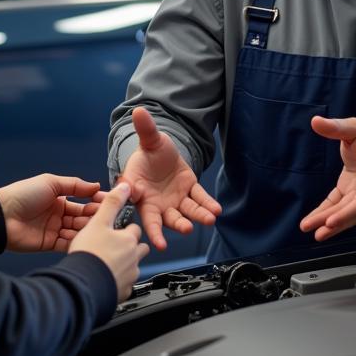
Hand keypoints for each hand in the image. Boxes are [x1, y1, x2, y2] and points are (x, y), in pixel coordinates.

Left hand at [0, 174, 100, 252]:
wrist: (1, 215)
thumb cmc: (23, 194)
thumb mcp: (50, 183)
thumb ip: (75, 185)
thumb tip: (96, 185)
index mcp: (59, 199)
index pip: (83, 201)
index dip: (95, 202)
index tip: (110, 202)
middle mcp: (58, 214)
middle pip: (82, 217)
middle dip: (93, 216)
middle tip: (107, 217)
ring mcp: (54, 229)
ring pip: (76, 230)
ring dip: (86, 229)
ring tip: (97, 228)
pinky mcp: (48, 243)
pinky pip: (66, 244)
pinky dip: (76, 242)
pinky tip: (85, 239)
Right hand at [70, 183, 149, 300]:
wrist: (84, 286)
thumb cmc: (90, 254)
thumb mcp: (98, 222)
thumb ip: (112, 203)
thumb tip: (125, 185)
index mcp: (129, 239)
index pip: (135, 229)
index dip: (126, 229)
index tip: (118, 230)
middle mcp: (134, 257)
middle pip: (140, 249)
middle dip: (132, 247)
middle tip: (116, 248)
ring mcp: (130, 276)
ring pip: (133, 268)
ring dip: (125, 265)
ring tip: (109, 265)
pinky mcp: (123, 292)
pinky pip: (125, 285)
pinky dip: (118, 282)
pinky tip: (106, 281)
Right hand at [118, 107, 221, 250]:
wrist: (162, 151)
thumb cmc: (149, 152)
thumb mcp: (149, 140)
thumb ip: (144, 129)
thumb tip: (138, 111)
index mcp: (143, 196)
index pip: (148, 217)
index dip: (153, 230)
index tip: (160, 245)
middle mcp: (159, 203)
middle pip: (169, 219)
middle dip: (178, 225)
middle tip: (187, 229)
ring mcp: (176, 198)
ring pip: (187, 211)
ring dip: (198, 216)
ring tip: (209, 219)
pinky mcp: (190, 191)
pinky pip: (200, 199)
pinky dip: (208, 204)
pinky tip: (216, 209)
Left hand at [299, 116, 355, 241]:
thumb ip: (336, 127)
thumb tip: (315, 121)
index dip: (349, 211)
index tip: (333, 220)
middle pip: (353, 211)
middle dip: (336, 222)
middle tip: (319, 232)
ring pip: (345, 214)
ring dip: (329, 225)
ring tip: (311, 232)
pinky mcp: (349, 197)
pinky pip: (337, 209)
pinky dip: (324, 216)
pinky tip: (311, 223)